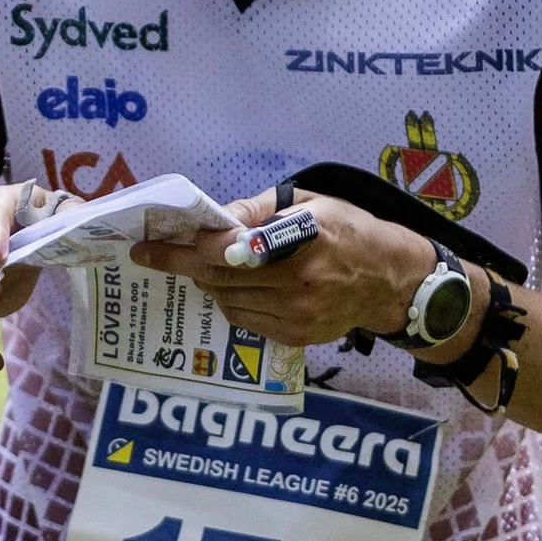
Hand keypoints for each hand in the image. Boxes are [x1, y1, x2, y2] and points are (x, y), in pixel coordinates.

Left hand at [133, 188, 476, 354]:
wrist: (391, 280)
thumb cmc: (348, 231)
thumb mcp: (309, 204)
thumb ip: (257, 210)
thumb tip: (213, 219)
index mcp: (302, 238)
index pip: (226, 248)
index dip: (184, 247)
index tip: (151, 244)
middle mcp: (298, 280)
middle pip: (217, 277)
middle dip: (184, 264)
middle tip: (158, 253)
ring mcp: (297, 314)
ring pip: (225, 300)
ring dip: (207, 283)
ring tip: (204, 267)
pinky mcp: (296, 336)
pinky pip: (243, 319)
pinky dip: (229, 302)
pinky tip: (235, 287)